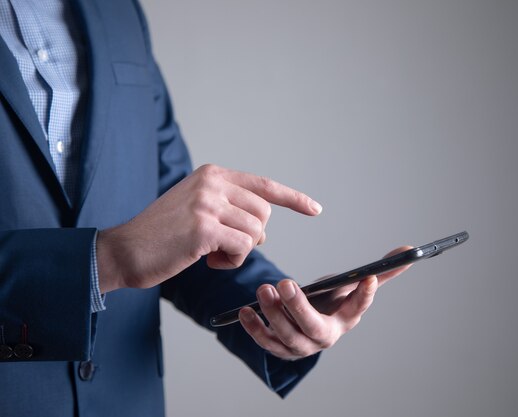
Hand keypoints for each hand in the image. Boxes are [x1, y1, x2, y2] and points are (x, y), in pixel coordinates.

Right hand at [96, 164, 321, 292]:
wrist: (125, 250)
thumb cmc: (163, 235)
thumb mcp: (196, 207)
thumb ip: (228, 207)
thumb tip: (261, 228)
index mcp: (212, 174)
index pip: (263, 185)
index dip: (293, 198)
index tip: (315, 209)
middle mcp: (212, 183)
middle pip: (263, 213)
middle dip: (253, 235)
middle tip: (225, 246)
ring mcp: (208, 204)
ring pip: (255, 232)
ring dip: (240, 251)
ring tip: (212, 254)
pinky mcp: (204, 228)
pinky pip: (243, 248)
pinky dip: (232, 261)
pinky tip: (208, 260)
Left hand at [239, 246, 413, 359]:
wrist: (308, 322)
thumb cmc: (331, 301)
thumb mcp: (352, 285)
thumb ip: (379, 271)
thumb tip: (410, 249)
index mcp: (346, 319)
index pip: (358, 308)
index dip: (364, 296)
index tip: (365, 277)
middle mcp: (325, 336)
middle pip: (314, 328)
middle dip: (299, 308)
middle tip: (285, 284)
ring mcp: (301, 346)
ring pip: (287, 336)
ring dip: (274, 314)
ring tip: (264, 289)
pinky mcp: (279, 348)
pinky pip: (266, 342)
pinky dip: (254, 328)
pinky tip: (245, 310)